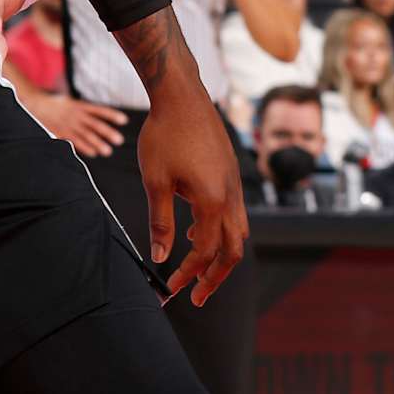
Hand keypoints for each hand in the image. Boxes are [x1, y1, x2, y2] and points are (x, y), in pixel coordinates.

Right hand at [23, 90, 127, 155]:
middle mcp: (75, 115)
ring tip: (108, 151)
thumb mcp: (70, 102)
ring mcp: (68, 124)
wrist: (34, 104)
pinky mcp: (60, 132)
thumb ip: (83, 109)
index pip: (98, 110)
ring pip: (85, 134)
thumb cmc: (54, 105)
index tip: (124, 120)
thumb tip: (98, 115)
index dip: (111, 114)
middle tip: (119, 140)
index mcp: (79, 106)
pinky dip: (83, 147)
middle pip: (94, 124)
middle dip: (107, 132)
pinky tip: (93, 153)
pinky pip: (73, 140)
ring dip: (97, 143)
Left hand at [137, 77, 246, 304]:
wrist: (182, 96)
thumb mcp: (155, 182)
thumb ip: (160, 222)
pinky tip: (196, 230)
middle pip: (232, 251)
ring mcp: (235, 185)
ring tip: (197, 268)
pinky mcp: (231, 175)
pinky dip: (220, 232)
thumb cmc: (165, 135)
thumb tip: (160, 256)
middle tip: (196, 296)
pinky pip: (234, 214)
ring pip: (237, 233)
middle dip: (214, 277)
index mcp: (213, 202)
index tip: (171, 288)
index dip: (189, 274)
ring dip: (220, 256)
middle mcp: (231, 197)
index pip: (206, 252)